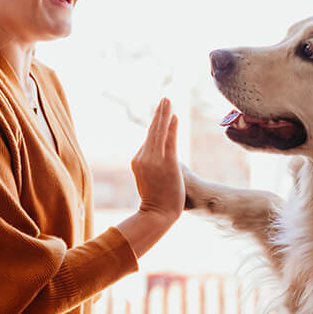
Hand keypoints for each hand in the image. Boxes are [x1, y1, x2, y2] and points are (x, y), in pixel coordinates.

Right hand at [131, 98, 182, 220]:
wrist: (157, 214)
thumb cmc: (156, 200)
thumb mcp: (148, 179)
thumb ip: (151, 165)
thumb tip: (160, 158)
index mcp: (137, 160)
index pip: (148, 139)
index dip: (157, 125)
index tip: (162, 113)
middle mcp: (143, 157)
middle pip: (151, 130)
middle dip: (159, 113)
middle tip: (165, 99)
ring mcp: (154, 160)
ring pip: (159, 132)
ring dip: (164, 114)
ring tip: (168, 101)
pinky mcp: (167, 164)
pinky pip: (169, 141)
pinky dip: (171, 128)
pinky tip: (175, 117)